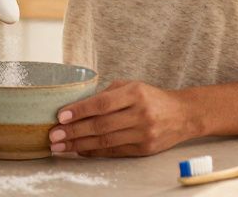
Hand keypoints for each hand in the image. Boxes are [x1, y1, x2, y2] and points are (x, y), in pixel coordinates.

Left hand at [48, 80, 195, 156]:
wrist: (183, 115)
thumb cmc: (151, 97)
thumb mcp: (131, 86)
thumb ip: (106, 95)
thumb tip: (76, 107)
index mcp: (135, 93)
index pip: (102, 104)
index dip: (79, 111)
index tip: (60, 116)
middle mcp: (141, 114)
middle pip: (101, 125)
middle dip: (74, 131)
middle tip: (54, 135)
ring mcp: (144, 134)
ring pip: (105, 141)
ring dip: (79, 144)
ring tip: (61, 145)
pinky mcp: (144, 149)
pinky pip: (114, 151)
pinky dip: (94, 151)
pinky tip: (79, 149)